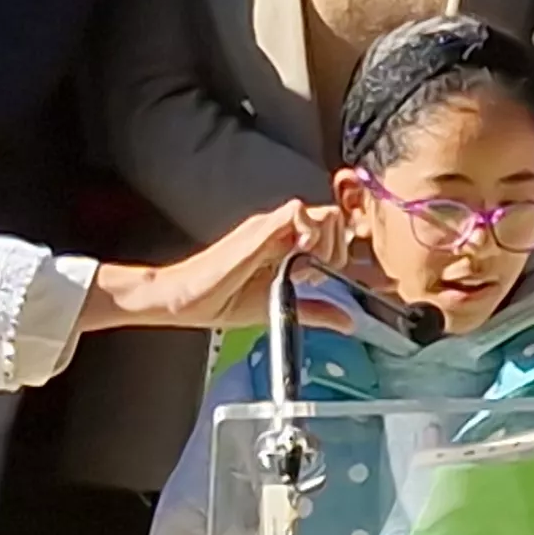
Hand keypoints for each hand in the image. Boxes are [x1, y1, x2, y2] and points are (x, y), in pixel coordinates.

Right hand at [88, 202, 345, 332]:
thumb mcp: (280, 307)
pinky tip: (297, 259)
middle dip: (338, 248)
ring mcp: (270, 226)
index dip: (340, 251)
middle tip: (317, 274)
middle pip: (335, 217)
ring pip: (323, 213)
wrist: (184, 299)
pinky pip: (296, 213)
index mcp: (286, 243)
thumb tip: (349, 322)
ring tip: (305, 269)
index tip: (325, 278)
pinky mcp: (258, 230)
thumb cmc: (222, 300)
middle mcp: (281, 230)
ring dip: (325, 243)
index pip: (333, 230)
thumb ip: (316, 311)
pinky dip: (307, 233)